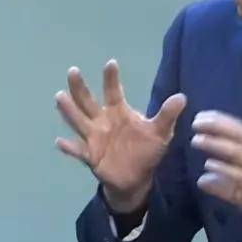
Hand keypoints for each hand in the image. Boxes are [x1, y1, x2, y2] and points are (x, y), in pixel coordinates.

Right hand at [55, 59, 186, 212]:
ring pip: (79, 121)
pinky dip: (69, 147)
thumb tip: (182, 97)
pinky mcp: (91, 155)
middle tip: (73, 71)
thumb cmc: (146, 150)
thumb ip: (167, 115)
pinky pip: (78, 150)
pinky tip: (59, 142)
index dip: (111, 78)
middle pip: (88, 101)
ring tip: (60, 97)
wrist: (136, 178)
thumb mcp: (160, 133)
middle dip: (80, 87)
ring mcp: (94, 137)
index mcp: (118, 112)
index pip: (113, 91)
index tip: (111, 63)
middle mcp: (102, 121)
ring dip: (69, 110)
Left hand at [190, 110, 241, 241]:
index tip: (201, 115)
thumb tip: (202, 180)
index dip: (221, 120)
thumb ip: (226, 184)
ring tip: (196, 140)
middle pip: (238, 135)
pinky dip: (223, 169)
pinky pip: (239, 176)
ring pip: (237, 152)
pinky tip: (208, 166)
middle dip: (216, 126)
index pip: (241, 130)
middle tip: (195, 122)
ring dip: (216, 144)